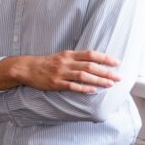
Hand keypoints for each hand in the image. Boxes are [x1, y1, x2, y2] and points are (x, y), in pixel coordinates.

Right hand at [0, 50, 120, 93]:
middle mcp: (66, 62)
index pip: (90, 54)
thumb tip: (94, 62)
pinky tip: (93, 90)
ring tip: (110, 84)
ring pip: (83, 76)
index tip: (117, 62)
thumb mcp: (60, 56)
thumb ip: (76, 58)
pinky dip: (83, 88)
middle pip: (90, 66)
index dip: (105, 58)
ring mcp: (60, 73)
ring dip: (98, 80)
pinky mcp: (55, 83)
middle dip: (106, 71)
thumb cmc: (45, 63)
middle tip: (119, 77)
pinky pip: (72, 86)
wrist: (26, 68)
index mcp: (68, 54)